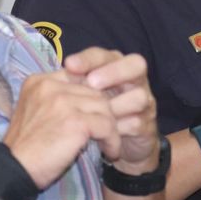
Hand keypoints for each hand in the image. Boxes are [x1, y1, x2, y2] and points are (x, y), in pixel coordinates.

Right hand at [4, 70, 120, 188]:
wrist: (12, 171)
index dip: (92, 96)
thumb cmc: (27, 147)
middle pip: (94, 91)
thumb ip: (58, 99)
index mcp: (39, 81)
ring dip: (111, 127)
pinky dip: (112, 140)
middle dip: (104, 113)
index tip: (97, 115)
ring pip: (105, 107)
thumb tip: (93, 97)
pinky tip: (110, 151)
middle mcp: (50, 85)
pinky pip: (107, 125)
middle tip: (107, 132)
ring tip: (109, 143)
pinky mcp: (76, 121)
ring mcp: (63, 102)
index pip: (79, 76)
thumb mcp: (37, 112)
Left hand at [64, 48, 159, 173]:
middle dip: (113, 72)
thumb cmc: (96, 113)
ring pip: (139, 96)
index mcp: (118, 67)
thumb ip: (74, 84)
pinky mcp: (147, 126)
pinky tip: (101, 135)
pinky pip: (136, 123)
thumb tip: (53, 77)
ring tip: (96, 115)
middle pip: (136, 65)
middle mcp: (136, 80)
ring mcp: (145, 102)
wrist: (118, 144)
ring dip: (115, 106)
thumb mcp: (84, 96)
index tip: (69, 64)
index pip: (107, 55)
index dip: (89, 59)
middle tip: (92, 82)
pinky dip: (117, 129)